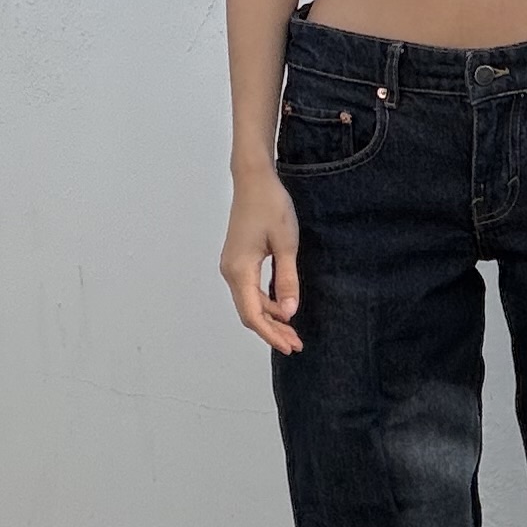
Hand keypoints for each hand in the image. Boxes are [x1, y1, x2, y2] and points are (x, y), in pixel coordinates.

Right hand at [221, 171, 303, 353]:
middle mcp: (230, 271)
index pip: (253, 314)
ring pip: (249, 302)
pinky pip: (249, 289)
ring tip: (293, 329)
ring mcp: (231, 266)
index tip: (291, 346)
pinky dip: (265, 302)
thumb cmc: (271, 206)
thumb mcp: (286, 244)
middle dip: (272, 330)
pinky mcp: (237, 260)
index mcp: (240, 270)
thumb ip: (287, 280)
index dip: (271, 334)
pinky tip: (282, 306)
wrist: (253, 180)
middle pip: (249, 312)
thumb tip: (289, 313)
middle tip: (296, 343)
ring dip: (270, 317)